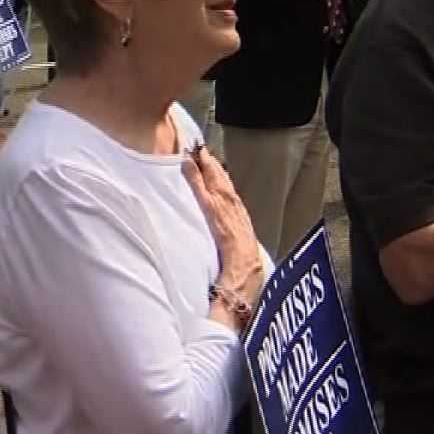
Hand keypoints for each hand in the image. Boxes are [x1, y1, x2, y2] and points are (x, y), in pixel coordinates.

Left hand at [183, 145, 265, 306]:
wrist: (244, 285)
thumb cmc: (241, 277)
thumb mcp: (240, 257)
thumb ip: (232, 245)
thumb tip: (225, 242)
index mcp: (243, 225)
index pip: (230, 195)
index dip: (222, 178)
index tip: (213, 163)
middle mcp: (237, 216)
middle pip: (224, 185)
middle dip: (213, 165)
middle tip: (201, 147)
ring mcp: (228, 216)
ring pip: (216, 185)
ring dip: (206, 166)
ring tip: (195, 151)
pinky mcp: (217, 220)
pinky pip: (205, 195)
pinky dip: (198, 179)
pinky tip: (189, 166)